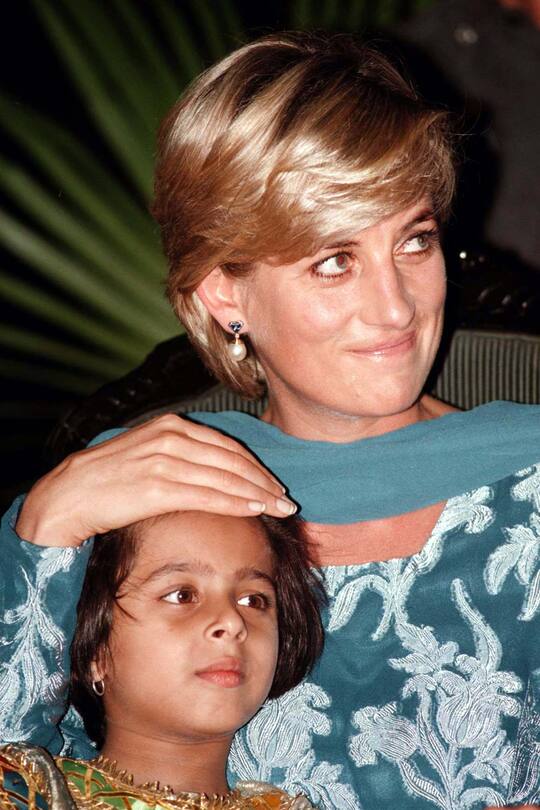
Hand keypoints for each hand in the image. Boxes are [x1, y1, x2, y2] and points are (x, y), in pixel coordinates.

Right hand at [16, 414, 295, 546]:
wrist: (66, 495)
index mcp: (170, 426)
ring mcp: (163, 461)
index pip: (226, 445)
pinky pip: (207, 494)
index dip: (255, 466)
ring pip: (225, 477)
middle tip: (287, 500)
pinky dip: (236, 502)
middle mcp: (170, 438)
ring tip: (280, 509)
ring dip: (257, 494)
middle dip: (263, 481)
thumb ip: (179, 456)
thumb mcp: (145, 454)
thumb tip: (211, 473)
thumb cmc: (106, 480)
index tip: (274, 483)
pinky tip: (254, 510)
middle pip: (231, 460)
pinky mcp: (156, 487)